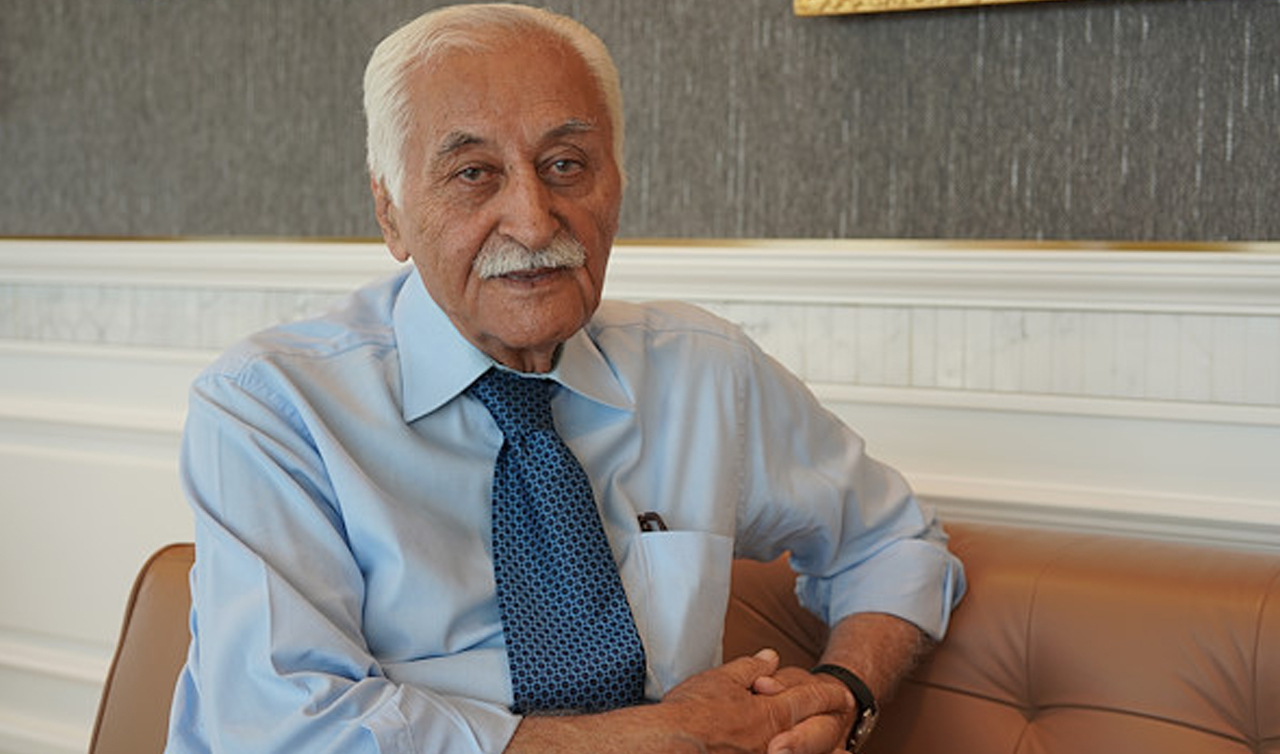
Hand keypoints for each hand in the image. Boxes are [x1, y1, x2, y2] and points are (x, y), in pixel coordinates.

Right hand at [658, 649, 853, 753]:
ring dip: (820, 751)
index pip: (808, 700)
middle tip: (848, 732)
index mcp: (770, 713)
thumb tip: (770, 657)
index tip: (842, 695)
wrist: (670, 745)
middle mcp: (774, 741)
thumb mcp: (721, 680)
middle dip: (832, 731)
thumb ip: (750, 669)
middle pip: (814, 735)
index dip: (826, 696)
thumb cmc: (691, 713)